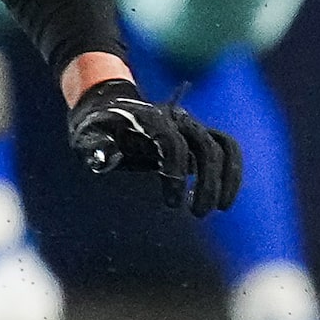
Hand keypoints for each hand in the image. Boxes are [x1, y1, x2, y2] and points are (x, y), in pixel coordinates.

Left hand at [68, 79, 239, 214]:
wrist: (109, 106)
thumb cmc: (96, 128)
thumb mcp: (88, 137)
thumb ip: (97, 148)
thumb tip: (107, 158)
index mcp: (148, 118)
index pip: (173, 143)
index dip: (176, 174)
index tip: (172, 204)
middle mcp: (175, 118)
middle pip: (205, 146)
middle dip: (207, 182)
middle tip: (197, 214)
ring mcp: (189, 124)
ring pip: (222, 146)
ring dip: (227, 178)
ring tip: (219, 207)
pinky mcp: (198, 134)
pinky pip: (226, 148)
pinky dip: (231, 171)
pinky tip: (223, 200)